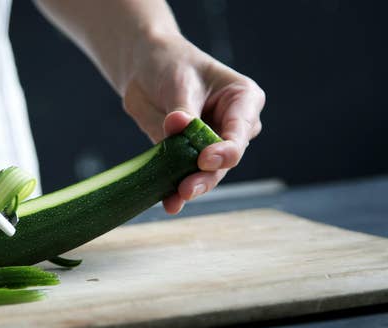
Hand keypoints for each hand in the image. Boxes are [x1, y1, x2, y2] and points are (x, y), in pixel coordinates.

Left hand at [122, 33, 264, 213]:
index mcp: (244, 100)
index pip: (240, 132)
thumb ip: (182, 109)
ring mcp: (212, 144)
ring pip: (207, 173)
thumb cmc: (171, 65)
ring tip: (176, 198)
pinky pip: (184, 175)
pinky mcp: (188, 156)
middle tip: (187, 188)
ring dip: (191, 186)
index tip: (205, 159)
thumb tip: (178, 125)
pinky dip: (175, 189)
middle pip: (225, 159)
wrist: (144, 68)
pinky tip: (169, 202)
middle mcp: (234, 127)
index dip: (225, 150)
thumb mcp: (179, 82)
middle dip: (207, 176)